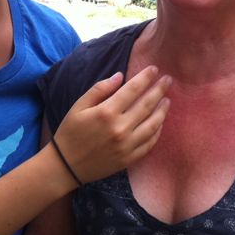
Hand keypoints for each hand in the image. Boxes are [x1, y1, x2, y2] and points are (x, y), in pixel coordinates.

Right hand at [52, 66, 170, 183]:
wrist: (66, 166)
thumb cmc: (70, 132)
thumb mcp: (79, 106)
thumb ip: (100, 89)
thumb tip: (120, 76)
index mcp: (106, 112)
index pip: (132, 90)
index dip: (145, 78)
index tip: (154, 69)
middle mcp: (120, 128)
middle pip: (147, 105)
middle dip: (159, 90)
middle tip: (168, 80)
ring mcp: (127, 145)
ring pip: (153, 124)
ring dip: (162, 110)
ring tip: (167, 100)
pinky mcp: (129, 159)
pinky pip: (150, 143)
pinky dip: (157, 131)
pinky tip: (160, 122)